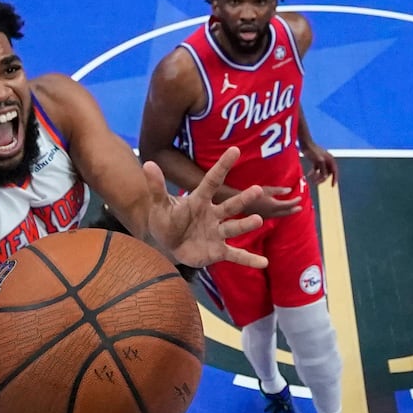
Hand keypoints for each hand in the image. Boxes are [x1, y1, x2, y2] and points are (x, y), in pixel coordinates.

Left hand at [140, 147, 269, 270]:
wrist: (167, 245)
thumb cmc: (166, 220)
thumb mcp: (160, 204)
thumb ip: (157, 186)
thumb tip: (148, 164)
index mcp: (199, 201)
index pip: (212, 181)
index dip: (222, 166)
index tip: (235, 150)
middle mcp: (213, 215)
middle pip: (230, 206)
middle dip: (243, 199)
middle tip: (257, 190)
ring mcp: (217, 233)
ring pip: (234, 228)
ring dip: (246, 225)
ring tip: (258, 220)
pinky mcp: (218, 251)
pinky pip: (236, 255)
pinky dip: (249, 259)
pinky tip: (264, 263)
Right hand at [249, 185, 303, 218]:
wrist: (239, 201)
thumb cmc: (253, 193)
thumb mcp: (267, 189)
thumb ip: (279, 190)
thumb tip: (290, 190)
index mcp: (274, 205)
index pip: (288, 205)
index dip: (295, 202)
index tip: (300, 198)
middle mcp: (272, 213)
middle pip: (285, 212)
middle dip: (293, 210)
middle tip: (300, 208)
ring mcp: (267, 216)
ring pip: (280, 215)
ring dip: (287, 212)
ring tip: (292, 210)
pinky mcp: (262, 217)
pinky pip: (274, 215)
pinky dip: (280, 213)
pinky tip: (279, 211)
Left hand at [302, 142, 337, 185]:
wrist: (305, 144)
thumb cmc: (313, 151)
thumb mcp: (319, 161)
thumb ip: (323, 169)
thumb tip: (325, 176)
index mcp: (330, 159)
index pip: (334, 171)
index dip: (334, 179)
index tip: (332, 186)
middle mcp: (327, 160)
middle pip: (327, 173)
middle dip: (322, 178)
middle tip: (316, 183)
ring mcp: (322, 161)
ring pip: (321, 172)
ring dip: (317, 177)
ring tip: (312, 180)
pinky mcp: (316, 161)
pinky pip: (316, 169)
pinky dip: (313, 173)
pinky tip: (308, 175)